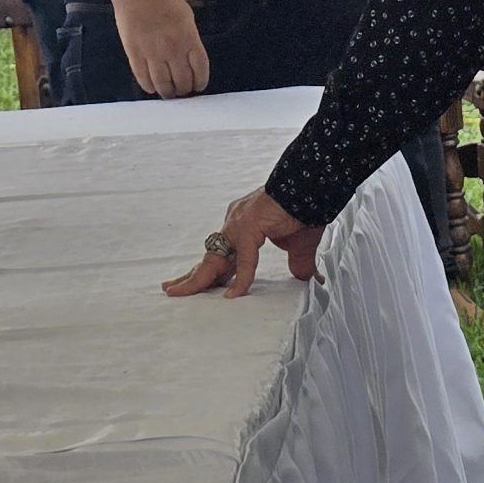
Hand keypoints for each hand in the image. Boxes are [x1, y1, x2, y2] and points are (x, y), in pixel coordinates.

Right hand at [107, 0, 207, 97]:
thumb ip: (189, 39)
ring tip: (168, 93)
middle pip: (182, 81)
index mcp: (189, 39)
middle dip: (184, 89)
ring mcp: (152, 54)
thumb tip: (189, 57)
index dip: (200, 82)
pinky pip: (143, 77)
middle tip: (182, 90)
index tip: (198, 86)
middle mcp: (173, 50)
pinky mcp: (134, 54)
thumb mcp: (186, 16)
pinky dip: (149, 86)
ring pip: (163, 84)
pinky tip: (152, 88)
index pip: (200, 69)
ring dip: (168, 92)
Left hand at [163, 188, 323, 297]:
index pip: (222, 255)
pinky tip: (232, 295)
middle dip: (192, 276)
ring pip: (215, 259)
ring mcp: (239, 224)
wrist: (312, 187)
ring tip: (179, 292)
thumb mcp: (299, 246)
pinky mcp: (249, 226)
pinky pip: (244, 259)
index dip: (211, 273)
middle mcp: (235, 224)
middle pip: (210, 258)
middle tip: (171, 289)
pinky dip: (241, 279)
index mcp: (243, 227)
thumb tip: (305, 277)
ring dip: (198, 278)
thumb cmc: (305, 209)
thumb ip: (298, 263)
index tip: (201, 286)